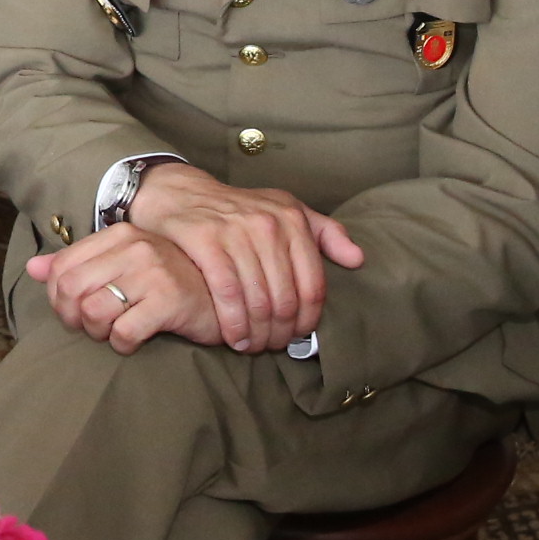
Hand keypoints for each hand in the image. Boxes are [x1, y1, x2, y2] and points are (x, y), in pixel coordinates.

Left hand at [26, 227, 219, 350]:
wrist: (224, 299)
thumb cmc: (170, 283)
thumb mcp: (124, 266)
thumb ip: (78, 265)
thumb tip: (32, 268)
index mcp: (120, 234)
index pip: (62, 267)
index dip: (58, 298)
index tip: (74, 313)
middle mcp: (135, 247)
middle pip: (71, 289)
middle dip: (73, 318)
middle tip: (91, 329)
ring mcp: (154, 272)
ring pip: (93, 311)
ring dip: (97, 333)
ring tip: (113, 333)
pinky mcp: (170, 301)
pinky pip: (123, 332)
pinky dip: (121, 345)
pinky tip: (132, 342)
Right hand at [126, 163, 364, 347]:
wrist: (180, 192)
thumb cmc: (238, 209)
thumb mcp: (286, 210)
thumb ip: (325, 233)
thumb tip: (358, 260)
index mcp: (293, 220)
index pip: (313, 286)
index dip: (307, 320)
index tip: (297, 336)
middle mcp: (268, 224)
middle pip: (286, 299)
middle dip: (280, 333)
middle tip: (271, 346)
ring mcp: (235, 232)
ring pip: (258, 300)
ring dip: (257, 334)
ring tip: (252, 346)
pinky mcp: (205, 240)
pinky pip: (227, 293)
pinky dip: (232, 322)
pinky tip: (232, 337)